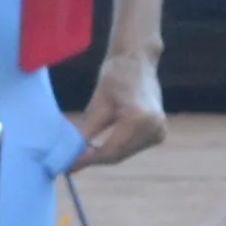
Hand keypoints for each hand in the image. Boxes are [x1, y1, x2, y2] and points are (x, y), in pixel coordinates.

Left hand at [72, 46, 168, 172]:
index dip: (87, 160)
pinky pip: (130, 148)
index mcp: (139, 118)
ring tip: (81, 153)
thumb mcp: (97, 104)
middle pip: (117, 155)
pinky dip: (114, 149)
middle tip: (70, 163)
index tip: (66, 166)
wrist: (138, 60)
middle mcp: (153, 128)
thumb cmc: (116, 75)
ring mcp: (159, 132)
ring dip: (103, 155)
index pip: (110, 150)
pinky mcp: (159, 133)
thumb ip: (85, 133)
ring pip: (123, 154)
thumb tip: (69, 158)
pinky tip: (98, 146)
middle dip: (93, 159)